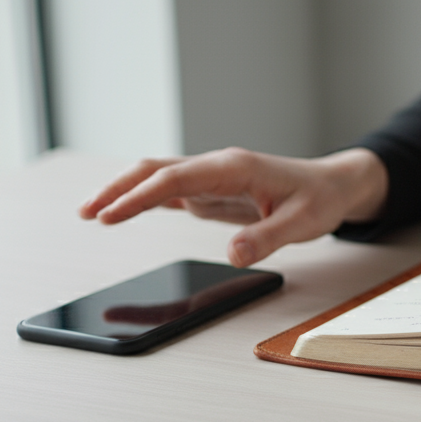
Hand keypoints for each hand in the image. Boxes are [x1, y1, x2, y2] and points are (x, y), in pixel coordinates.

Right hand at [80, 147, 387, 266]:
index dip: (139, 197)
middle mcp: (218, 167)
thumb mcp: (302, 223)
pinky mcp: (213, 190)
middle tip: (86, 213)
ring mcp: (213, 177)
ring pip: (158, 177)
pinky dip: (144, 199)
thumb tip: (233, 255)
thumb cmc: (320, 199)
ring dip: (125, 192)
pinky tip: (123, 211)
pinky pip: (172, 190)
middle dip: (117, 188)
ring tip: (92, 213)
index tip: (109, 215)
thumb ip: (267, 238)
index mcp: (235, 167)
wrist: (333, 185)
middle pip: (156, 170)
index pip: (175, 179)